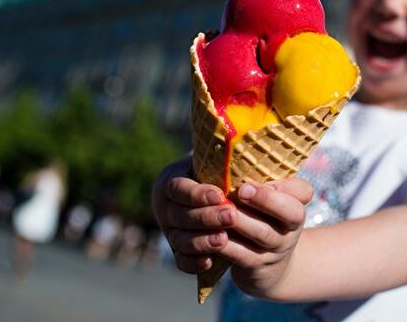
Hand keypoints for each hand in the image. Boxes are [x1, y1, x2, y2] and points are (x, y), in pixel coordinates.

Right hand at [152, 158, 235, 273]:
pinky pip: (181, 261)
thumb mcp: (214, 160)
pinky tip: (210, 261)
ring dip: (202, 241)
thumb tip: (240, 143)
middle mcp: (166, 207)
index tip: (219, 194)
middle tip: (231, 217)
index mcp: (170, 180)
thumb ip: (221, 157)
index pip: (178, 189)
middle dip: (206, 218)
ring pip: (180, 240)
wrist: (212, 192)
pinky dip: (194, 263)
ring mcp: (170, 230)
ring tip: (224, 240)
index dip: (197, 194)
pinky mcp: (178, 250)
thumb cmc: (217, 170)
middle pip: (180, 216)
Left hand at [222, 178, 312, 296]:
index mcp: (295, 207)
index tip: (251, 182)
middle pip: (288, 213)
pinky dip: (228, 246)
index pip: (303, 192)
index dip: (283, 187)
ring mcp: (276, 250)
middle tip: (241, 190)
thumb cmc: (266, 220)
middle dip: (264, 201)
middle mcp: (290, 229)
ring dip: (241, 222)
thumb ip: (267, 183)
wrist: (270, 266)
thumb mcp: (273, 201)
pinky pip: (243, 256)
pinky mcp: (257, 267)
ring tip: (224, 211)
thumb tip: (242, 156)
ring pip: (262, 235)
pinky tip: (214, 235)